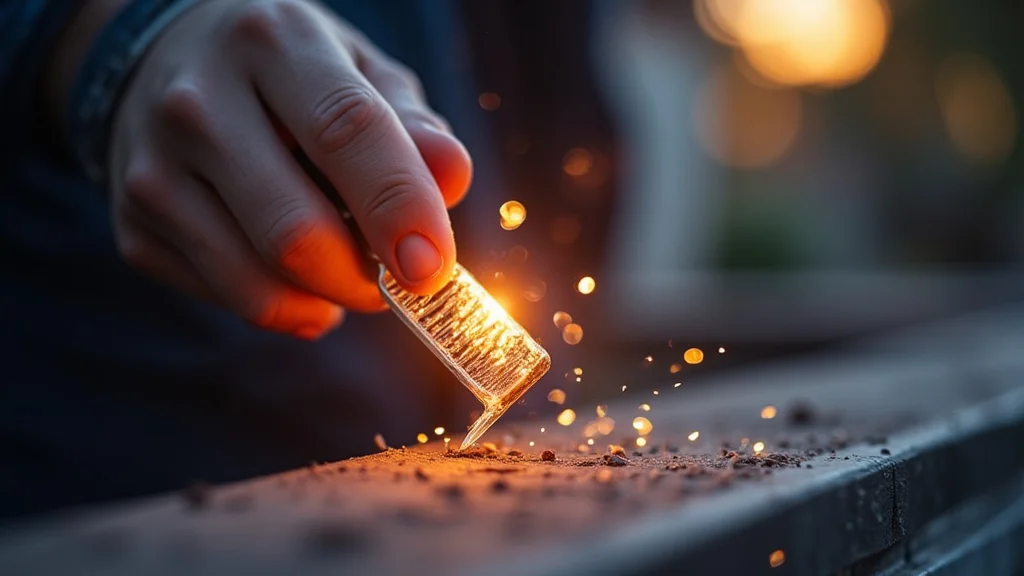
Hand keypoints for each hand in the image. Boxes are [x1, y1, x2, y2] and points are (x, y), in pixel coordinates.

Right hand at [107, 0, 471, 338]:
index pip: (346, 131)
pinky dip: (285, 308)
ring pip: (259, 282)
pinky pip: (229, 299)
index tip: (433, 270)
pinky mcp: (134, 227)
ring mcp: (154, 169)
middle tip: (398, 279)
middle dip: (364, 279)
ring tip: (348, 274)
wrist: (166, 64)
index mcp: (274, 43)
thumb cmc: (290, 74)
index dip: (398, 207)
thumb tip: (452, 177)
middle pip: (295, 230)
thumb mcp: (359, 72)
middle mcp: (199, 102)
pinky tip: (296, 276)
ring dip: (328, 301)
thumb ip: (411, 124)